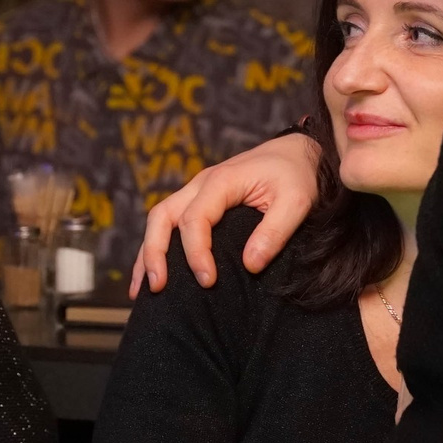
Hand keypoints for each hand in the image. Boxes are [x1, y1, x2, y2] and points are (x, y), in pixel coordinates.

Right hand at [131, 132, 322, 296]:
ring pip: (159, 219)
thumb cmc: (298, 175)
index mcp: (222, 181)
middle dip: (155, 253)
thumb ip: (275, 231)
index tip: (207, 281)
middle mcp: (202, 184)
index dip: (196, 252)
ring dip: (148, 253)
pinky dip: (157, 248)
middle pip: (163, 216)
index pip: (195, 219)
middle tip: (159, 288)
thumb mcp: (297, 201)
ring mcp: (197, 191)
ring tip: (144, 290)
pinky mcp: (201, 201)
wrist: (299, 152)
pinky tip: (152, 275)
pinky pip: (169, 222)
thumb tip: (250, 265)